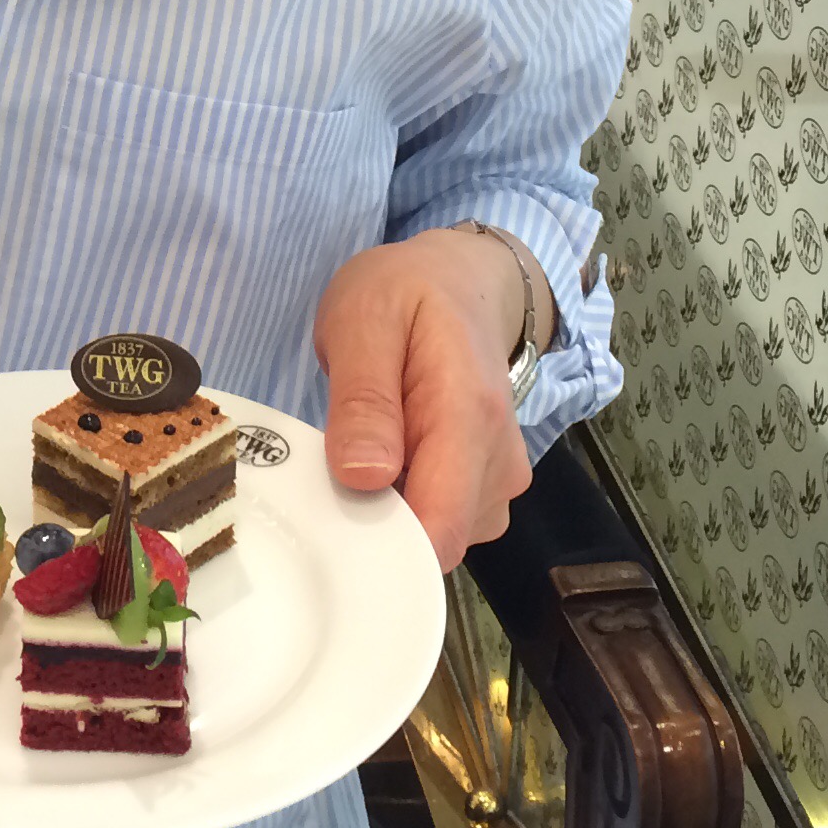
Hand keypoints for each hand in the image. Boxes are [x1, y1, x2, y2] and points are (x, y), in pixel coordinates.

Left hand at [315, 230, 535, 569]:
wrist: (460, 282)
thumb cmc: (406, 294)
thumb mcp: (362, 321)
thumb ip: (363, 399)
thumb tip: (363, 478)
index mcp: (470, 417)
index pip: (439, 527)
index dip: (380, 545)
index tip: (328, 523)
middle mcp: (499, 463)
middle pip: (433, 542)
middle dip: (375, 523)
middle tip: (331, 460)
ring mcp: (499, 482)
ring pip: (435, 538)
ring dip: (388, 511)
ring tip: (362, 446)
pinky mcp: (487, 490)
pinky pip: (439, 522)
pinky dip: (404, 504)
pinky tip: (385, 458)